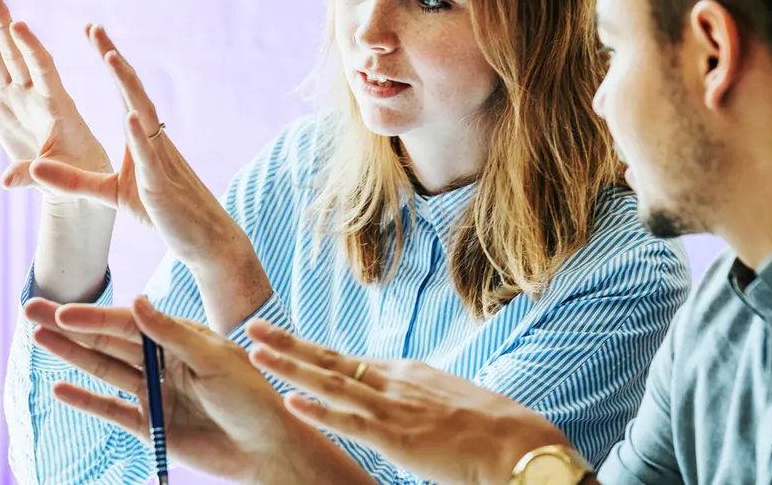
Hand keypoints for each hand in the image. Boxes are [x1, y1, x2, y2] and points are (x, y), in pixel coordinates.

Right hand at [0, 0, 112, 201]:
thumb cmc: (80, 174)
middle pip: (16, 52)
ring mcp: (15, 100)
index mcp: (57, 104)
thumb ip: (35, 175)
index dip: (31, 46)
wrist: (76, 179)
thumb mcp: (64, 176)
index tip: (19, 24)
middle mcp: (34, 95)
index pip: (43, 68)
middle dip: (2, 23)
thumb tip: (5, 182)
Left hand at [23, 27, 271, 331]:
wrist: (204, 240)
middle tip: (95, 28)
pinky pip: (150, 156)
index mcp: (141, 138)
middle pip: (133, 91)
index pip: (124, 91)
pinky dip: (139, 134)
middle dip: (114, 58)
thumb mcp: (110, 194)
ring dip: (127, 85)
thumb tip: (36, 167)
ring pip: (143, 114)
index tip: (93, 32)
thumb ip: (73, 181)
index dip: (109, 61)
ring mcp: (160, 159)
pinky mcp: (161, 185)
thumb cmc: (162, 213)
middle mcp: (153, 139)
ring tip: (110, 58)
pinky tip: (131, 115)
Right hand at [25, 296, 373, 484]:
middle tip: (30, 310)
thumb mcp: (216, 360)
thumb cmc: (253, 396)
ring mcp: (156, 393)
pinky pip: (113, 410)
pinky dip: (87, 400)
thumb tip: (137, 301)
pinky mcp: (153, 426)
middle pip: (108, 341)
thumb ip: (172, 334)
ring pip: (105, 370)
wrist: (268, 448)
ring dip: (71, 355)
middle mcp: (164, 361)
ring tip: (37, 338)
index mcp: (181, 337)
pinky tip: (60, 387)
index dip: (95, 317)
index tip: (63, 310)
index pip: (129, 323)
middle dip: (70, 326)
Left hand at [247, 320, 572, 484]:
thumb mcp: (445, 403)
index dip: (308, 350)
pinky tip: (292, 401)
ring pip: (331, 382)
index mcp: (404, 374)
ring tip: (256, 353)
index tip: (279, 339)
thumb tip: (403, 407)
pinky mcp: (398, 437)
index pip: (345, 360)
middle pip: (329, 359)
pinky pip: (350, 422)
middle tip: (252, 327)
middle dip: (288, 344)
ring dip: (290, 367)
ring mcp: (394, 407)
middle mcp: (394, 382)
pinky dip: (318, 411)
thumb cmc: (489, 430)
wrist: (519, 443)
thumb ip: (417, 401)